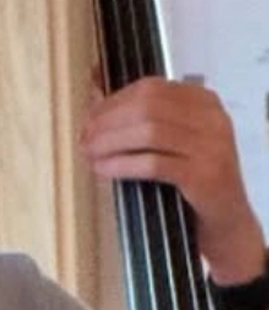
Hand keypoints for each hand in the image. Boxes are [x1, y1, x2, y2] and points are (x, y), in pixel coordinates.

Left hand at [80, 75, 264, 280]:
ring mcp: (212, 145)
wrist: (225, 220)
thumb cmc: (190, 178)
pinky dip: (122, 164)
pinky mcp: (204, 175)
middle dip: (107, 123)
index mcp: (203, 101)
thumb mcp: (171, 141)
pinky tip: (103, 170)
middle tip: (84, 140)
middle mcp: (211, 117)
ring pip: (149, 131)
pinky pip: (154, 163)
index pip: (149, 88)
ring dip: (111, 143)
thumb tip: (91, 102)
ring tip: (89, 155)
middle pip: (146, 107)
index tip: (87, 121)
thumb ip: (140, 120)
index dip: (112, 103)